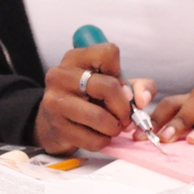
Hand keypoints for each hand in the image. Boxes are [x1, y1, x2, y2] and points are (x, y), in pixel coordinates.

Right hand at [34, 43, 154, 153]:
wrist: (52, 122)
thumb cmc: (87, 99)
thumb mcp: (110, 84)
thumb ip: (136, 87)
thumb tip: (141, 100)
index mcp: (76, 58)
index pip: (109, 52)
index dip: (121, 73)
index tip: (118, 87)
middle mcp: (61, 75)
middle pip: (109, 87)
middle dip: (123, 108)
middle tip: (125, 117)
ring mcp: (55, 100)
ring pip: (100, 117)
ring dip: (114, 128)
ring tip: (112, 128)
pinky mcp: (57, 126)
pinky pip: (92, 139)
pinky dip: (103, 141)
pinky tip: (99, 137)